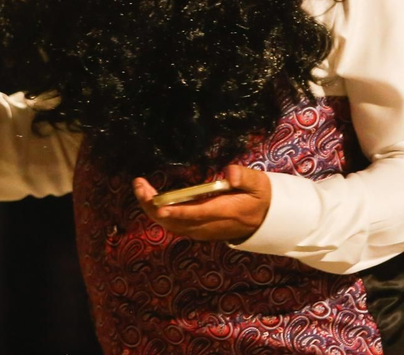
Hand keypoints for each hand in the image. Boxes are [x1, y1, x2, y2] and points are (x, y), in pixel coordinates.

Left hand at [132, 164, 270, 242]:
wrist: (264, 221)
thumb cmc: (259, 197)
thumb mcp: (259, 184)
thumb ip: (244, 177)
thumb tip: (229, 172)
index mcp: (224, 212)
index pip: (196, 214)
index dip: (176, 211)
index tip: (159, 204)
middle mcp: (208, 226)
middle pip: (175, 222)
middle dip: (153, 206)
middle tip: (139, 185)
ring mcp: (201, 230)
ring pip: (170, 225)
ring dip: (152, 208)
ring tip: (139, 187)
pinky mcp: (197, 230)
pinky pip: (173, 225)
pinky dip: (158, 213)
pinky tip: (150, 197)